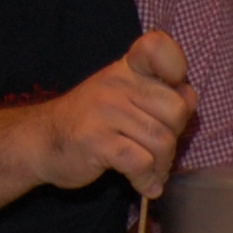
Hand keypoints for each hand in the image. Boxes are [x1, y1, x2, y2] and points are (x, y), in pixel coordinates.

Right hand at [28, 31, 197, 197]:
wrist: (42, 142)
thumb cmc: (93, 122)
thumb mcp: (126, 98)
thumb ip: (159, 95)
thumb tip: (190, 97)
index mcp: (127, 69)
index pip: (158, 47)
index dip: (176, 67)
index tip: (175, 88)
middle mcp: (116, 82)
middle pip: (176, 110)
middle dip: (174, 137)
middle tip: (159, 151)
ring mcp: (104, 110)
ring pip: (162, 141)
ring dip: (162, 166)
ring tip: (151, 172)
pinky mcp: (96, 140)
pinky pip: (141, 163)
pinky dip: (147, 180)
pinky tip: (144, 185)